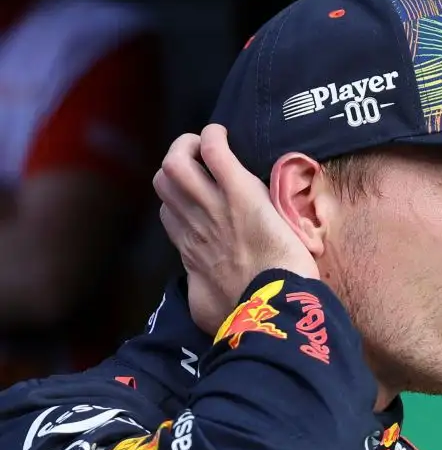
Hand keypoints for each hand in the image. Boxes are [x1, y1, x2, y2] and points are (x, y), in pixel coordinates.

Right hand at [152, 124, 318, 334]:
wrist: (270, 310)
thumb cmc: (247, 317)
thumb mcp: (210, 311)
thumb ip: (204, 299)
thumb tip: (207, 306)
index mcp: (192, 252)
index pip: (169, 215)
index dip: (179, 201)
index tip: (198, 197)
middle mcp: (196, 225)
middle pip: (164, 183)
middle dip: (176, 164)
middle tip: (200, 159)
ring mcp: (215, 207)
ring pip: (176, 163)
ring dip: (188, 145)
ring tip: (207, 142)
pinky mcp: (241, 194)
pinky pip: (214, 153)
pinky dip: (213, 137)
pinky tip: (221, 132)